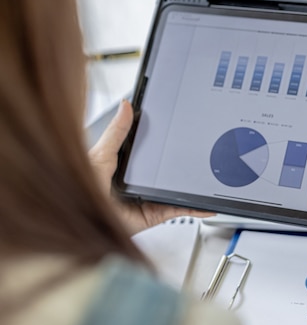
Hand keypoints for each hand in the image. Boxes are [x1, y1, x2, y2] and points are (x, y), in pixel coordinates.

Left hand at [88, 99, 214, 234]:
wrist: (82, 218)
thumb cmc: (81, 189)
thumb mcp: (101, 154)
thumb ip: (117, 131)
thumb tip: (126, 105)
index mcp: (125, 166)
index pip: (150, 150)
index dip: (165, 141)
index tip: (181, 130)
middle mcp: (139, 183)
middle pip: (167, 171)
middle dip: (184, 164)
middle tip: (201, 152)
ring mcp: (149, 198)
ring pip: (177, 190)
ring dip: (192, 186)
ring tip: (208, 175)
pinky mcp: (155, 214)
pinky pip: (179, 210)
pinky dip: (195, 208)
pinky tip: (206, 204)